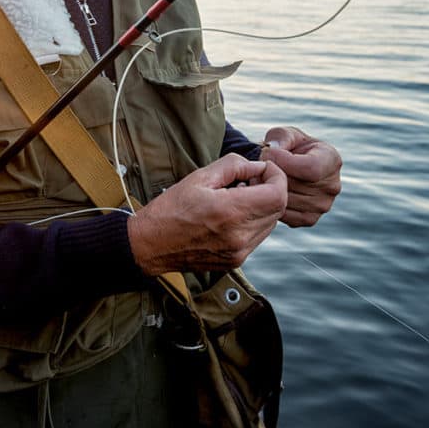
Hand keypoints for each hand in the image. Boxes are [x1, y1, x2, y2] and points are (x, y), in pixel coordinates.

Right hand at [126, 154, 287, 275]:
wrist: (150, 245)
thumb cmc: (170, 209)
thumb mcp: (199, 178)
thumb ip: (234, 166)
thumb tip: (258, 166)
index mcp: (230, 212)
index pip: (278, 195)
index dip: (277, 177)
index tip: (264, 169)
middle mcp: (239, 236)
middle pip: (278, 209)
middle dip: (271, 189)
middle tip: (251, 179)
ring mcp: (239, 252)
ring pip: (270, 224)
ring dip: (263, 206)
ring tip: (239, 196)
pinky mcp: (235, 261)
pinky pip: (258, 237)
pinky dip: (254, 222)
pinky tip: (233, 214)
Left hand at [260, 126, 341, 227]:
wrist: (288, 168)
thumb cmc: (288, 147)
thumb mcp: (285, 134)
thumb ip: (280, 137)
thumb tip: (274, 149)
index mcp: (332, 160)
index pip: (311, 168)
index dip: (284, 161)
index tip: (268, 154)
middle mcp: (333, 186)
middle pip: (296, 186)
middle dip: (272, 175)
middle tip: (257, 167)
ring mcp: (323, 205)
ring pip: (288, 201)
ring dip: (268, 191)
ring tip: (261, 178)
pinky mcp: (309, 219)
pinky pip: (286, 215)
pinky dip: (272, 205)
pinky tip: (267, 192)